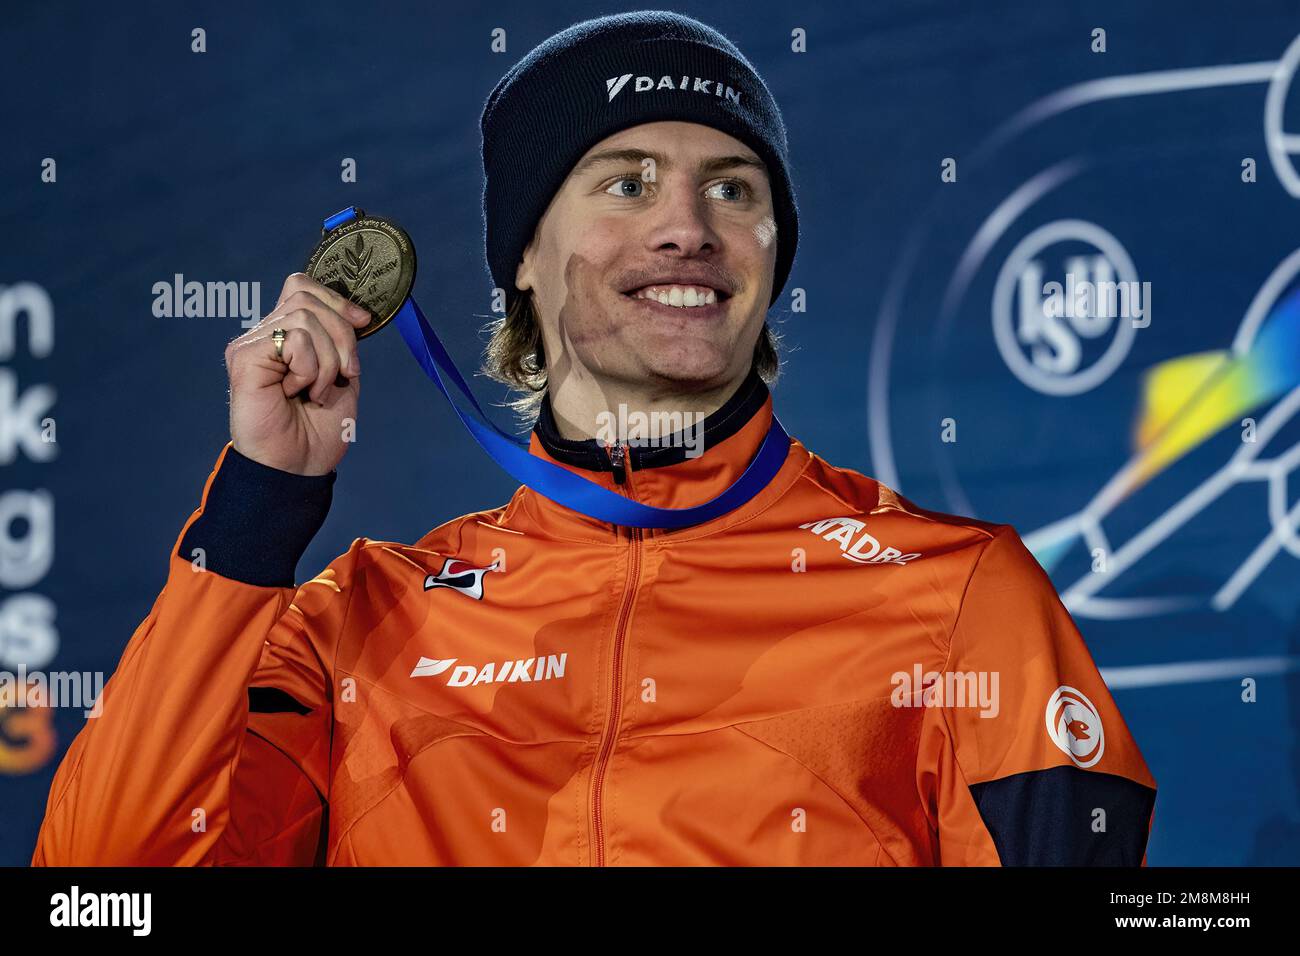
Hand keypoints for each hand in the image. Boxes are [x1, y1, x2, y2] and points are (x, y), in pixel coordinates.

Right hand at [225, 273, 369, 475]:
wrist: (298, 467)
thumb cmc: (317, 431)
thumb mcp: (343, 378)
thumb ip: (343, 342)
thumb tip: (358, 312)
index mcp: (287, 336)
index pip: (303, 287)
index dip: (336, 300)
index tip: (363, 324)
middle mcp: (266, 334)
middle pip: (308, 299)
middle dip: (342, 337)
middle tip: (344, 377)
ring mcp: (253, 345)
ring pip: (304, 318)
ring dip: (328, 361)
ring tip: (316, 392)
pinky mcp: (244, 357)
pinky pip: (293, 340)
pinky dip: (309, 368)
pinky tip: (296, 391)